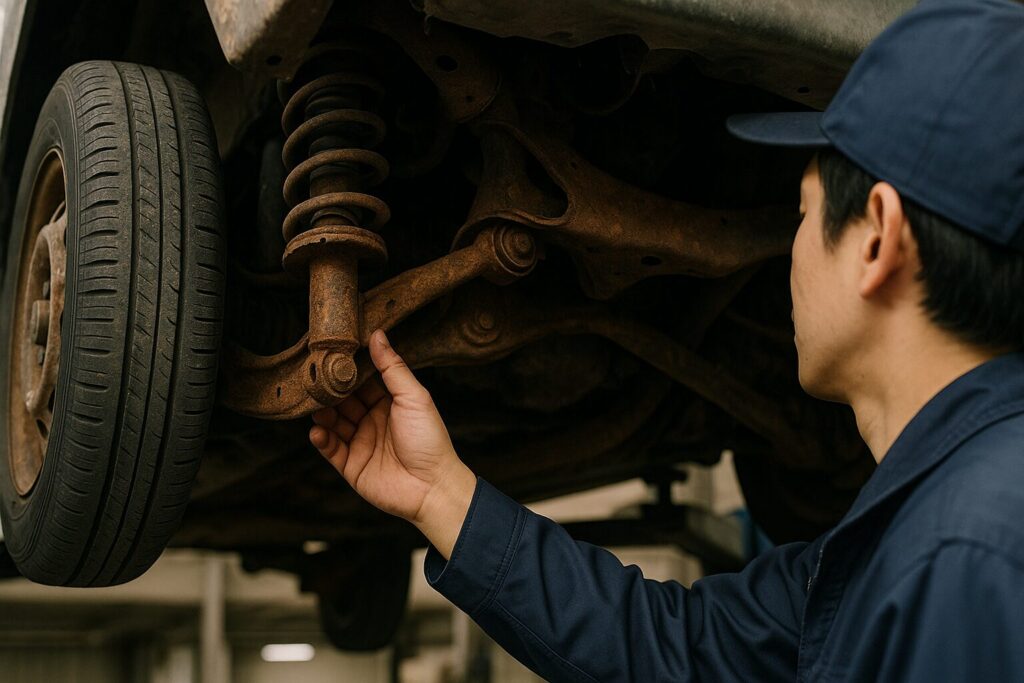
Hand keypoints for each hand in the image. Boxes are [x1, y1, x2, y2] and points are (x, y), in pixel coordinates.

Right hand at [309, 329, 476, 556]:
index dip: (347, 370)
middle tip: (313, 378)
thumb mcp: (413, 397)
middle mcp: (372, 421)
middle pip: (343, 401)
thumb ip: (392, 367)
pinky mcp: (351, 466)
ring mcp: (360, 443)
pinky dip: (321, 439)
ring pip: (332, 423)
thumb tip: (377, 334)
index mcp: (388, 403)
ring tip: (315, 405)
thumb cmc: (430, 440)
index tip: (330, 353)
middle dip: (329, 391)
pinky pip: (330, 449)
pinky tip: (317, 430)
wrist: (433, 487)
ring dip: (322, 414)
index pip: (361, 381)